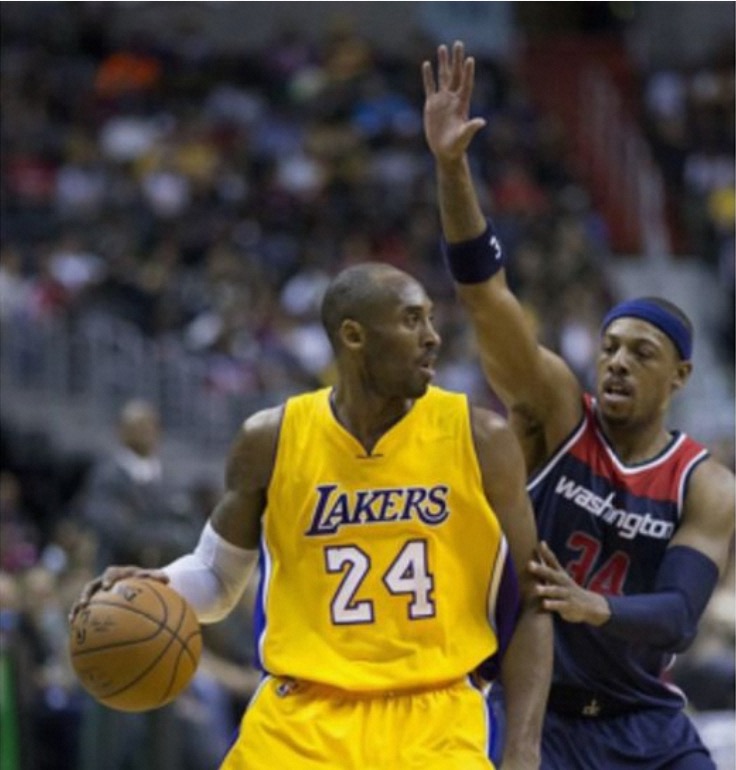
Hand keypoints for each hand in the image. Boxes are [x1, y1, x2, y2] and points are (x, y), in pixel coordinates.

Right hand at [68, 565, 168, 623]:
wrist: (144, 586)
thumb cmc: (151, 583)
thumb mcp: (156, 579)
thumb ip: (158, 577)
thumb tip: (167, 578)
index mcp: (120, 574)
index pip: (112, 573)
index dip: (109, 579)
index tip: (108, 586)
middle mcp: (106, 582)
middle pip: (92, 586)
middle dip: (87, 594)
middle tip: (84, 603)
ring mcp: (99, 594)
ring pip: (85, 600)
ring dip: (78, 608)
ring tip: (74, 619)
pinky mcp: (96, 606)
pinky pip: (86, 614)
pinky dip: (81, 622)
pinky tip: (78, 635)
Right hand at [422, 40, 486, 162]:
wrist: (445, 151)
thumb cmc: (457, 146)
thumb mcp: (464, 137)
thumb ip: (471, 128)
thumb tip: (482, 122)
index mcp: (462, 104)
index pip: (466, 84)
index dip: (468, 73)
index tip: (469, 59)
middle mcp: (453, 99)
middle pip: (455, 75)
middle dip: (456, 60)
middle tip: (458, 43)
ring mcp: (442, 100)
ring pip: (443, 77)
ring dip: (443, 63)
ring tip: (442, 47)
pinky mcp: (432, 105)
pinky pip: (430, 87)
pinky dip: (428, 76)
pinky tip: (427, 64)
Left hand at [529, 542, 610, 625]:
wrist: (590, 605)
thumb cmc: (567, 587)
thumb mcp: (560, 573)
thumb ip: (549, 560)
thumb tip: (541, 542)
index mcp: (560, 574)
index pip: (553, 561)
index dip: (546, 552)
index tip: (539, 544)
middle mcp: (563, 582)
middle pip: (551, 574)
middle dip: (540, 569)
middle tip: (529, 564)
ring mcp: (566, 593)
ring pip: (555, 591)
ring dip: (546, 589)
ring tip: (535, 589)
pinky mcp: (568, 606)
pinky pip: (559, 605)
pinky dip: (552, 604)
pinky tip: (544, 604)